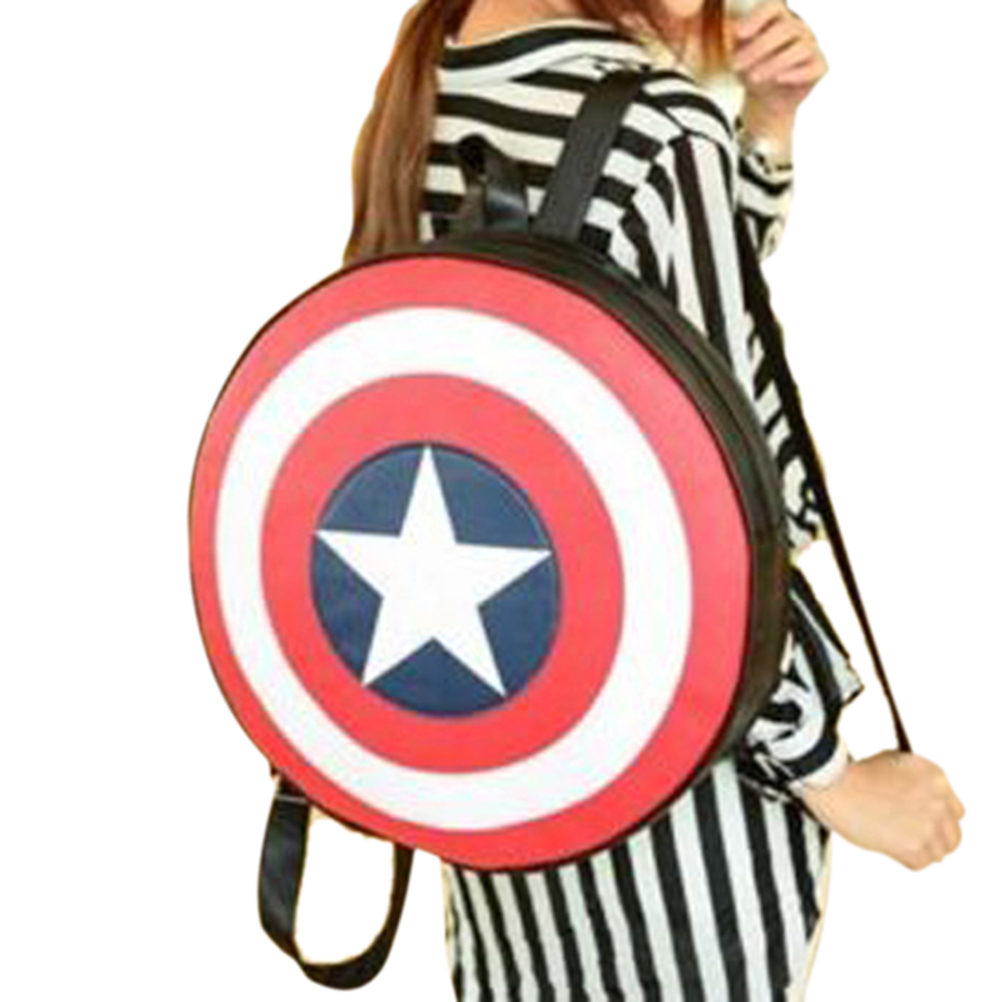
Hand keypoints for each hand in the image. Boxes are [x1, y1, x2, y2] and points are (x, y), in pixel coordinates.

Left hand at [730, 2, 827, 134]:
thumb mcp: (738, 54)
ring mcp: (812, 46)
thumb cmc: (752, 69)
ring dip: (773, 63)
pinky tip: (778, 79)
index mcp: (779, 18)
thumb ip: (736, 39)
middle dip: (759, 47)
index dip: (757, 18)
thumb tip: (732, 26)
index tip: (738, 34)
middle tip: (736, 65)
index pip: (773, 6)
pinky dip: (795, 74)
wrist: (765, 100)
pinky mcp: (819, 67)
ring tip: (752, 77)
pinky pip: (813, 67)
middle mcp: (799, 28)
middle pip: (786, 27)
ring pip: (800, 48)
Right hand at [802, 751, 964, 870]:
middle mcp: (939, 800)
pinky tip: (886, 845)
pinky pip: (919, 863)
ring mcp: (929, 824)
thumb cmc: (852, 773)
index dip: (939, 820)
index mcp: (935, 776)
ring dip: (919, 850)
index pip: (956, 810)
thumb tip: (918, 806)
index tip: (926, 825)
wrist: (832, 784)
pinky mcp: (914, 845)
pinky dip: (904, 859)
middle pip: (953, 835)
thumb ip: (914, 782)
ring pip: (938, 853)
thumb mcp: (891, 764)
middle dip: (935, 840)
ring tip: (895, 841)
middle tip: (914, 840)